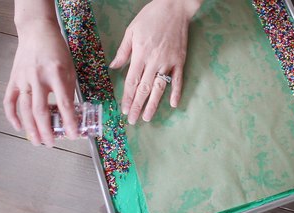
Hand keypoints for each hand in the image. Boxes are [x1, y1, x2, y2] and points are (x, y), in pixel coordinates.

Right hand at [3, 19, 77, 146]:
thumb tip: (70, 113)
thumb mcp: (70, 69)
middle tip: (51, 144)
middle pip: (40, 111)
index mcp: (57, 74)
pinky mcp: (13, 79)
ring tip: (37, 142)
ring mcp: (23, 79)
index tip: (73, 135)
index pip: (64, 104)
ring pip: (24, 109)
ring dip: (30, 128)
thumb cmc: (57, 51)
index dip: (69, 122)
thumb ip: (69, 90)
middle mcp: (38, 78)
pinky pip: (10, 101)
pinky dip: (12, 116)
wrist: (36, 32)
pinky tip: (19, 127)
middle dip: (46, 130)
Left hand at [109, 0, 202, 124]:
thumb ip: (123, 51)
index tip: (125, 109)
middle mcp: (154, 61)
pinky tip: (174, 104)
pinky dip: (177, 93)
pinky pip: (179, 80)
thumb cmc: (151, 17)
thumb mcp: (131, 30)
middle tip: (133, 120)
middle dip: (138, 106)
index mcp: (140, 54)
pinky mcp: (180, 61)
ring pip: (160, 88)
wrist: (174, 7)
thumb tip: (114, 66)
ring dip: (154, 104)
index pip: (132, 81)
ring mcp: (169, 62)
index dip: (128, 97)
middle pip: (144, 88)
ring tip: (149, 118)